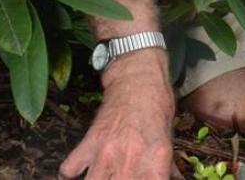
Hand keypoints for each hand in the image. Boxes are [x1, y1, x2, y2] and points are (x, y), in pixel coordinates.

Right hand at [59, 52, 174, 179]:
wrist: (137, 75)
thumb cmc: (158, 102)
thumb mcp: (168, 135)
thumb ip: (167, 164)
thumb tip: (175, 179)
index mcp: (155, 161)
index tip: (150, 179)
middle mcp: (130, 161)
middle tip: (126, 174)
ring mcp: (105, 154)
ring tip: (104, 175)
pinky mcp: (88, 143)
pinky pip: (69, 170)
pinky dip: (70, 174)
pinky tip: (79, 172)